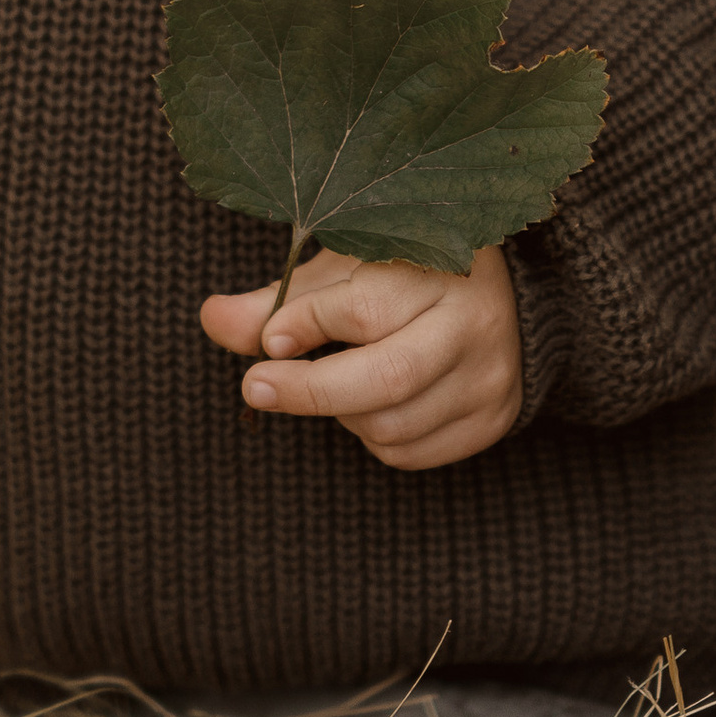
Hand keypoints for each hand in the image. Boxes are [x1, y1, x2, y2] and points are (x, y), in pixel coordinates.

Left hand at [198, 243, 520, 470]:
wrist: (504, 296)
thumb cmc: (405, 270)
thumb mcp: (345, 266)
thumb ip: (281, 298)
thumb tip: (211, 318)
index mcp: (442, 264)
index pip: (366, 309)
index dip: (307, 325)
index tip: (268, 339)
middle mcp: (475, 323)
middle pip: (386, 377)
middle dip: (308, 390)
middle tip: (255, 386)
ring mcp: (490, 376)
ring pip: (393, 423)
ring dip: (339, 413)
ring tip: (327, 381)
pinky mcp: (493, 419)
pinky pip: (411, 452)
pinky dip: (370, 437)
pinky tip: (365, 405)